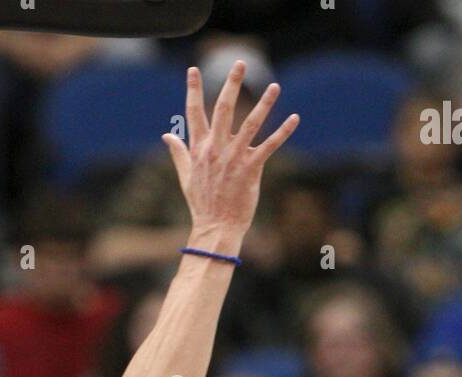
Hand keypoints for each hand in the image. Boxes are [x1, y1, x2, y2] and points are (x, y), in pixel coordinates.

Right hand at [163, 63, 299, 245]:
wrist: (216, 227)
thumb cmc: (202, 204)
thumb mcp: (185, 176)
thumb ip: (179, 152)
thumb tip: (167, 135)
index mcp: (199, 149)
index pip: (194, 113)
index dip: (193, 90)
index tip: (194, 69)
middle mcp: (216, 149)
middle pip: (223, 109)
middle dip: (231, 84)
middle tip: (239, 63)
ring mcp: (234, 158)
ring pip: (250, 123)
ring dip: (264, 103)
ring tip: (274, 86)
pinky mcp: (250, 169)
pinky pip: (269, 146)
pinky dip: (282, 132)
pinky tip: (294, 118)